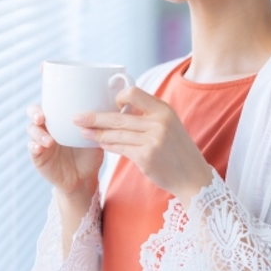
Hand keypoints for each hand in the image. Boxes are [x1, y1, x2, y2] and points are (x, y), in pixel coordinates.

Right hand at [26, 104, 103, 198]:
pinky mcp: (38, 156)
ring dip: (38, 134)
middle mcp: (48, 128)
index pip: (48, 105)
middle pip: (33, 114)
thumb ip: (94, 128)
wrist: (84, 178)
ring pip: (31, 130)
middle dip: (35, 113)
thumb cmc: (89, 156)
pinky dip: (34, 146)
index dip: (47, 102)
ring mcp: (41, 141)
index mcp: (60, 121)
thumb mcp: (94, 140)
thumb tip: (99, 113)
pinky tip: (40, 148)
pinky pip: (32, 148)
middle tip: (40, 118)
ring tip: (49, 142)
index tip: (49, 106)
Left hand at [74, 86, 212, 207]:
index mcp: (164, 110)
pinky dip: (108, 145)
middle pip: (118, 116)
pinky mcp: (146, 157)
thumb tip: (119, 108)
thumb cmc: (177, 150)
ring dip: (96, 133)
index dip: (118, 97)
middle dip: (94, 117)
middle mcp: (159, 122)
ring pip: (116, 133)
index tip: (109, 104)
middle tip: (77, 117)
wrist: (193, 177)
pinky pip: (120, 148)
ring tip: (82, 132)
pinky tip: (99, 144)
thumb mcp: (169, 125)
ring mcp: (153, 140)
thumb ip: (148, 115)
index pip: (133, 93)